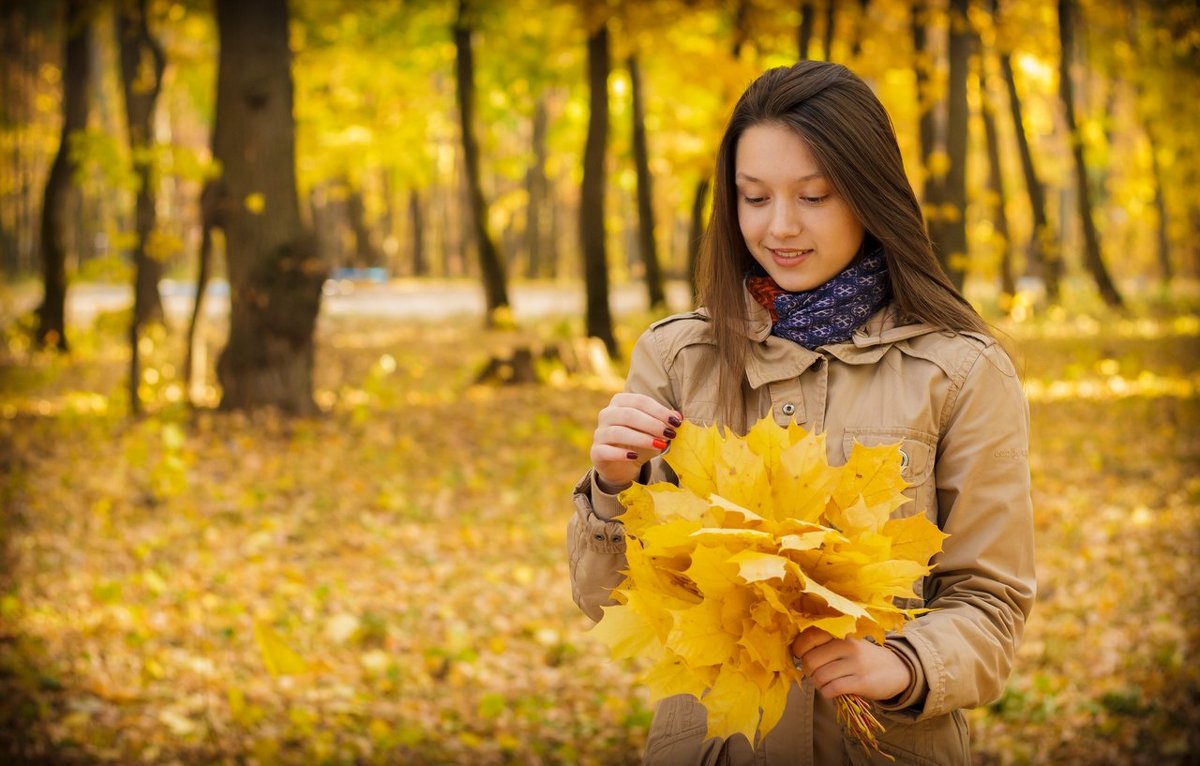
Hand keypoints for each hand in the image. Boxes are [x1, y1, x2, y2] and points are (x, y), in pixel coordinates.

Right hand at [590, 393, 682, 490]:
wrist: (621, 465)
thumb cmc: (639, 441)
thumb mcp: (653, 430)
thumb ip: (664, 421)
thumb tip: (678, 417)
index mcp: (620, 401)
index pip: (640, 401)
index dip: (659, 411)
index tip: (676, 421)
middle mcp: (607, 414)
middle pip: (629, 415)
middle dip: (652, 424)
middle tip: (669, 433)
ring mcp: (599, 433)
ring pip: (618, 432)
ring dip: (641, 438)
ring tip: (659, 445)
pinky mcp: (596, 451)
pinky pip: (606, 450)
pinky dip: (620, 453)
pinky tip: (634, 456)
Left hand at [791, 628, 910, 701]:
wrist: (896, 669)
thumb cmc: (862, 657)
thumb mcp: (846, 643)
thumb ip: (825, 644)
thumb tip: (797, 654)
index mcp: (841, 633)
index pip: (809, 636)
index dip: (798, 649)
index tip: (800, 656)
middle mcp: (847, 645)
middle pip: (810, 660)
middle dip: (808, 671)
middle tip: (815, 673)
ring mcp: (855, 663)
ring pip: (820, 676)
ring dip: (818, 684)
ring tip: (826, 683)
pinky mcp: (862, 682)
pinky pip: (832, 689)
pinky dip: (827, 693)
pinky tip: (833, 691)